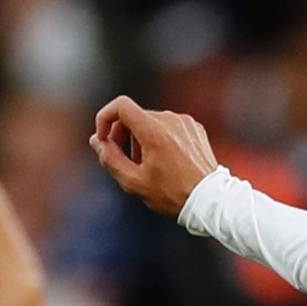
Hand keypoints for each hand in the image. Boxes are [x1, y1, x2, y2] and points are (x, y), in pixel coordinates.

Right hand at [89, 96, 219, 219]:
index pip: (120, 105)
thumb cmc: (172, 194)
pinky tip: (164, 161)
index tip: (104, 139)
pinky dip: (159, 138)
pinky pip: (168, 126)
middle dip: (121, 135)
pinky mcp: (194, 127)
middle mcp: (170, 119)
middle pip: (134, 115)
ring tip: (145, 164)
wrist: (210, 200)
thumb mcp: (134, 182)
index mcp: (154, 130)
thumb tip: (97, 141)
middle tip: (122, 159)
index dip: (105, 118)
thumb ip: (110, 159)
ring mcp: (184, 122)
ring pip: (151, 121)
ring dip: (140, 138)